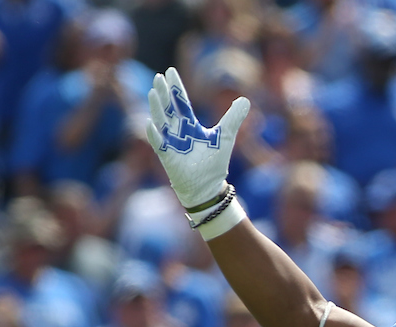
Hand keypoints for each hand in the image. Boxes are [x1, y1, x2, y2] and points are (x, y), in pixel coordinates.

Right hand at [145, 67, 249, 208]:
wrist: (208, 186)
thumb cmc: (214, 162)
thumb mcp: (225, 135)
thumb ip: (233, 117)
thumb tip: (245, 99)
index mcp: (190, 124)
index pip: (181, 102)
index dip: (176, 87)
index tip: (169, 71)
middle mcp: (178, 131)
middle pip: (168, 108)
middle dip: (164, 93)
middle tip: (159, 77)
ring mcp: (171, 143)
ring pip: (161, 122)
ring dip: (157, 108)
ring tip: (153, 93)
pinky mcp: (168, 157)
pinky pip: (159, 144)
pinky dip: (154, 134)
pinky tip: (150, 123)